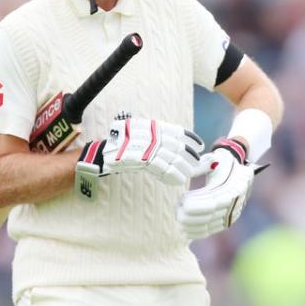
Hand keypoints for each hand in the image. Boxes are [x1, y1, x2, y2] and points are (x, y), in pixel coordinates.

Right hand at [75, 119, 203, 198]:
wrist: (104, 153)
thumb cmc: (124, 146)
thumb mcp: (143, 134)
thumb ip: (159, 138)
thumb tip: (179, 147)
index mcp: (153, 127)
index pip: (177, 131)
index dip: (191, 139)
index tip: (200, 146)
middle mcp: (152, 134)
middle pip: (178, 146)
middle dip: (190, 156)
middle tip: (197, 163)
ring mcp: (148, 146)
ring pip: (173, 158)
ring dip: (184, 167)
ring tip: (189, 173)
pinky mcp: (143, 159)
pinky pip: (163, 168)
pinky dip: (173, 175)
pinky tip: (179, 179)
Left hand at [176, 139, 261, 238]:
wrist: (235, 170)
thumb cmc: (221, 162)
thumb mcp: (213, 159)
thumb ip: (200, 166)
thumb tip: (185, 172)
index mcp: (236, 185)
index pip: (216, 200)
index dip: (198, 203)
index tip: (183, 200)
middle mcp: (236, 203)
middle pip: (211, 214)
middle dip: (191, 214)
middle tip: (176, 208)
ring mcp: (232, 214)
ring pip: (210, 224)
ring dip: (191, 223)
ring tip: (178, 215)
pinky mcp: (226, 221)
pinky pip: (211, 230)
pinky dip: (197, 232)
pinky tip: (184, 230)